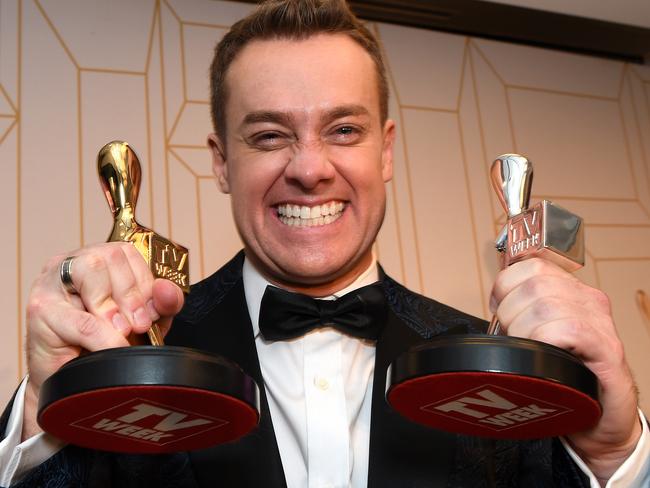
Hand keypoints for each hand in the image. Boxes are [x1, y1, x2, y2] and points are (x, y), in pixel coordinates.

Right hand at [23, 242, 184, 439]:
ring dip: (113, 306)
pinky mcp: (40, 310)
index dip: (145, 281)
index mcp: (97, 259)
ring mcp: (51, 283)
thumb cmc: (103, 344)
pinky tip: (112, 347)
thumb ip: (161, 304)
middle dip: (132, 294)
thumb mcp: (142, 321)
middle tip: (139, 325)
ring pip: (90, 272)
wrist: (70, 382)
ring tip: (122, 332)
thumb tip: (167, 290)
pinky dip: (102, 335)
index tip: (152, 311)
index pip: (126, 252)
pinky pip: (79, 318)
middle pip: (109, 256)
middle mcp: (71, 263)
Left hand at [491, 258, 641, 481]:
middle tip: (512, 338)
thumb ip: (524, 314)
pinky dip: (544, 341)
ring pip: (546, 304)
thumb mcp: (541, 337)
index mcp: (570, 292)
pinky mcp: (606, 350)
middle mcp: (587, 301)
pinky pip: (568, 329)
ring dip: (523, 330)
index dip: (505, 284)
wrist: (603, 420)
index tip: (498, 308)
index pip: (531, 265)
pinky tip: (542, 356)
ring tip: (525, 351)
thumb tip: (495, 304)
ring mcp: (599, 324)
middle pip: (534, 283)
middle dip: (510, 311)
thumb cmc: (567, 380)